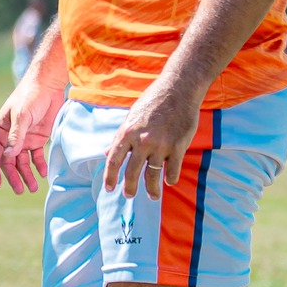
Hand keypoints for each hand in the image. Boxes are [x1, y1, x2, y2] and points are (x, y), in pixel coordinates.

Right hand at [0, 75, 65, 194]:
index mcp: (0, 130)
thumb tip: (8, 156)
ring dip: (27, 174)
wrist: (48, 84)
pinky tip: (43, 173)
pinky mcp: (38, 137)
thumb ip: (16, 136)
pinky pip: (36, 156)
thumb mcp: (22, 116)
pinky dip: (39, 165)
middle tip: (21, 190)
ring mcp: (24, 138)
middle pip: (8, 161)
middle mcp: (10, 136)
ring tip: (33, 187)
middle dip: (14, 176)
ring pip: (22, 161)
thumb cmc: (30, 97)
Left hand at [101, 78, 201, 198]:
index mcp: (127, 132)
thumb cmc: (153, 101)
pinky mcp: (178, 147)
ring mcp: (161, 145)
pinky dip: (171, 178)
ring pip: (153, 176)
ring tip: (152, 196)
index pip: (113, 160)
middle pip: (132, 172)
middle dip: (130, 188)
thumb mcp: (131, 117)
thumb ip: (121, 137)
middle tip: (128, 196)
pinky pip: (172, 170)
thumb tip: (107, 153)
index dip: (110, 177)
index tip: (109, 189)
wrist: (178, 90)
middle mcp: (142, 141)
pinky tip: (169, 181)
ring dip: (152, 189)